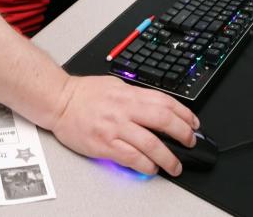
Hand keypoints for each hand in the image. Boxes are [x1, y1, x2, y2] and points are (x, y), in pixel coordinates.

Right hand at [50, 75, 199, 175]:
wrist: (59, 101)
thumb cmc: (84, 93)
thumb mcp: (115, 85)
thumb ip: (135, 96)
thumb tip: (157, 107)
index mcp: (129, 94)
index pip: (165, 102)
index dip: (184, 114)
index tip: (193, 123)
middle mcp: (124, 109)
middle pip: (163, 120)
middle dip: (183, 133)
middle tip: (190, 143)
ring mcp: (115, 127)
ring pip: (150, 143)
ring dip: (168, 157)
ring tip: (175, 166)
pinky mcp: (104, 144)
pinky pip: (131, 158)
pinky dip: (146, 165)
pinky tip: (151, 168)